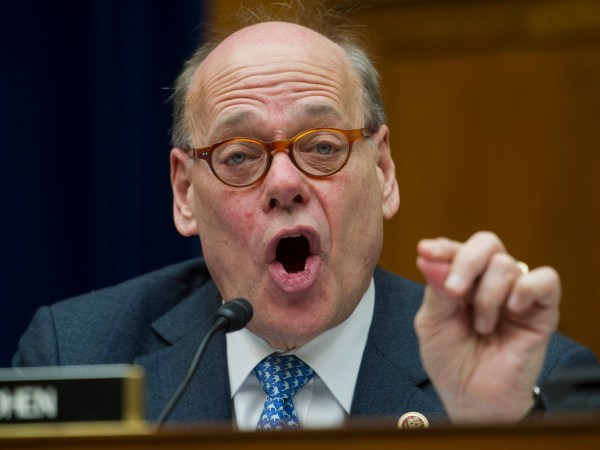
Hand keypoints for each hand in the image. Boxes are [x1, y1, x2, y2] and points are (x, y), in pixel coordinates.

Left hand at [414, 231, 559, 423]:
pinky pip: (545, 280)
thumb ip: (434, 290)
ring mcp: (516, 294)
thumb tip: (428, 256)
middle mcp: (489, 281)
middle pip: (486, 244)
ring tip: (482, 327)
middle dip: (466, 262)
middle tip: (454, 291)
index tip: (425, 252)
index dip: (442, 247)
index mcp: (461, 279)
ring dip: (488, 296)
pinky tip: (512, 308)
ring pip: (507, 264)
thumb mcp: (431, 323)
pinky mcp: (542, 311)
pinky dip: (527, 288)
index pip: (456, 249)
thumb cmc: (450, 360)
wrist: (472, 399)